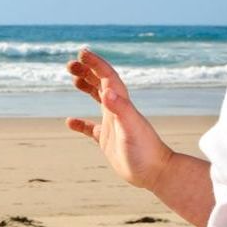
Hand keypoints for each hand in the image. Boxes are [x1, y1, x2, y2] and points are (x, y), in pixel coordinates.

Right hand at [66, 48, 173, 193]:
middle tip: (70, 64)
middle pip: (101, 84)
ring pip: (98, 100)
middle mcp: (118, 111)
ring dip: (87, 87)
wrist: (156, 173)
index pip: (108, 77)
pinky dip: (81, 123)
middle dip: (87, 71)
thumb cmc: (146, 151)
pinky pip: (92, 128)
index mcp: (122, 104)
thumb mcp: (131, 128)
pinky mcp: (109, 141)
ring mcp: (114, 125)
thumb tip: (106, 91)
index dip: (95, 64)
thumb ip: (120, 109)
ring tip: (73, 79)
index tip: (81, 53)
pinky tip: (69, 122)